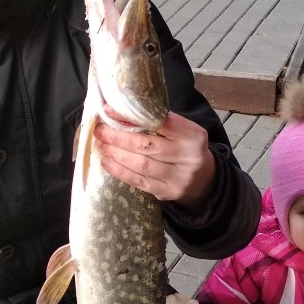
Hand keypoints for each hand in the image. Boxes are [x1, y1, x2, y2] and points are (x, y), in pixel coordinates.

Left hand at [94, 109, 215, 208]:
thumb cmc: (185, 148)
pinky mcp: (167, 192)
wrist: (203, 179)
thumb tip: (118, 113)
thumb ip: (158, 122)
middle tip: (100, 131)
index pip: (160, 121)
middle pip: (147, 145)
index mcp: (193, 135)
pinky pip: (138, 181)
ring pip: (141, 164)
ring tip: (101, 145)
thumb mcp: (181, 131)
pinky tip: (107, 162)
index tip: (109, 111)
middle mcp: (189, 156)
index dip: (131, 116)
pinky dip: (119, 171)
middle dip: (118, 137)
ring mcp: (179, 177)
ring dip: (116, 154)